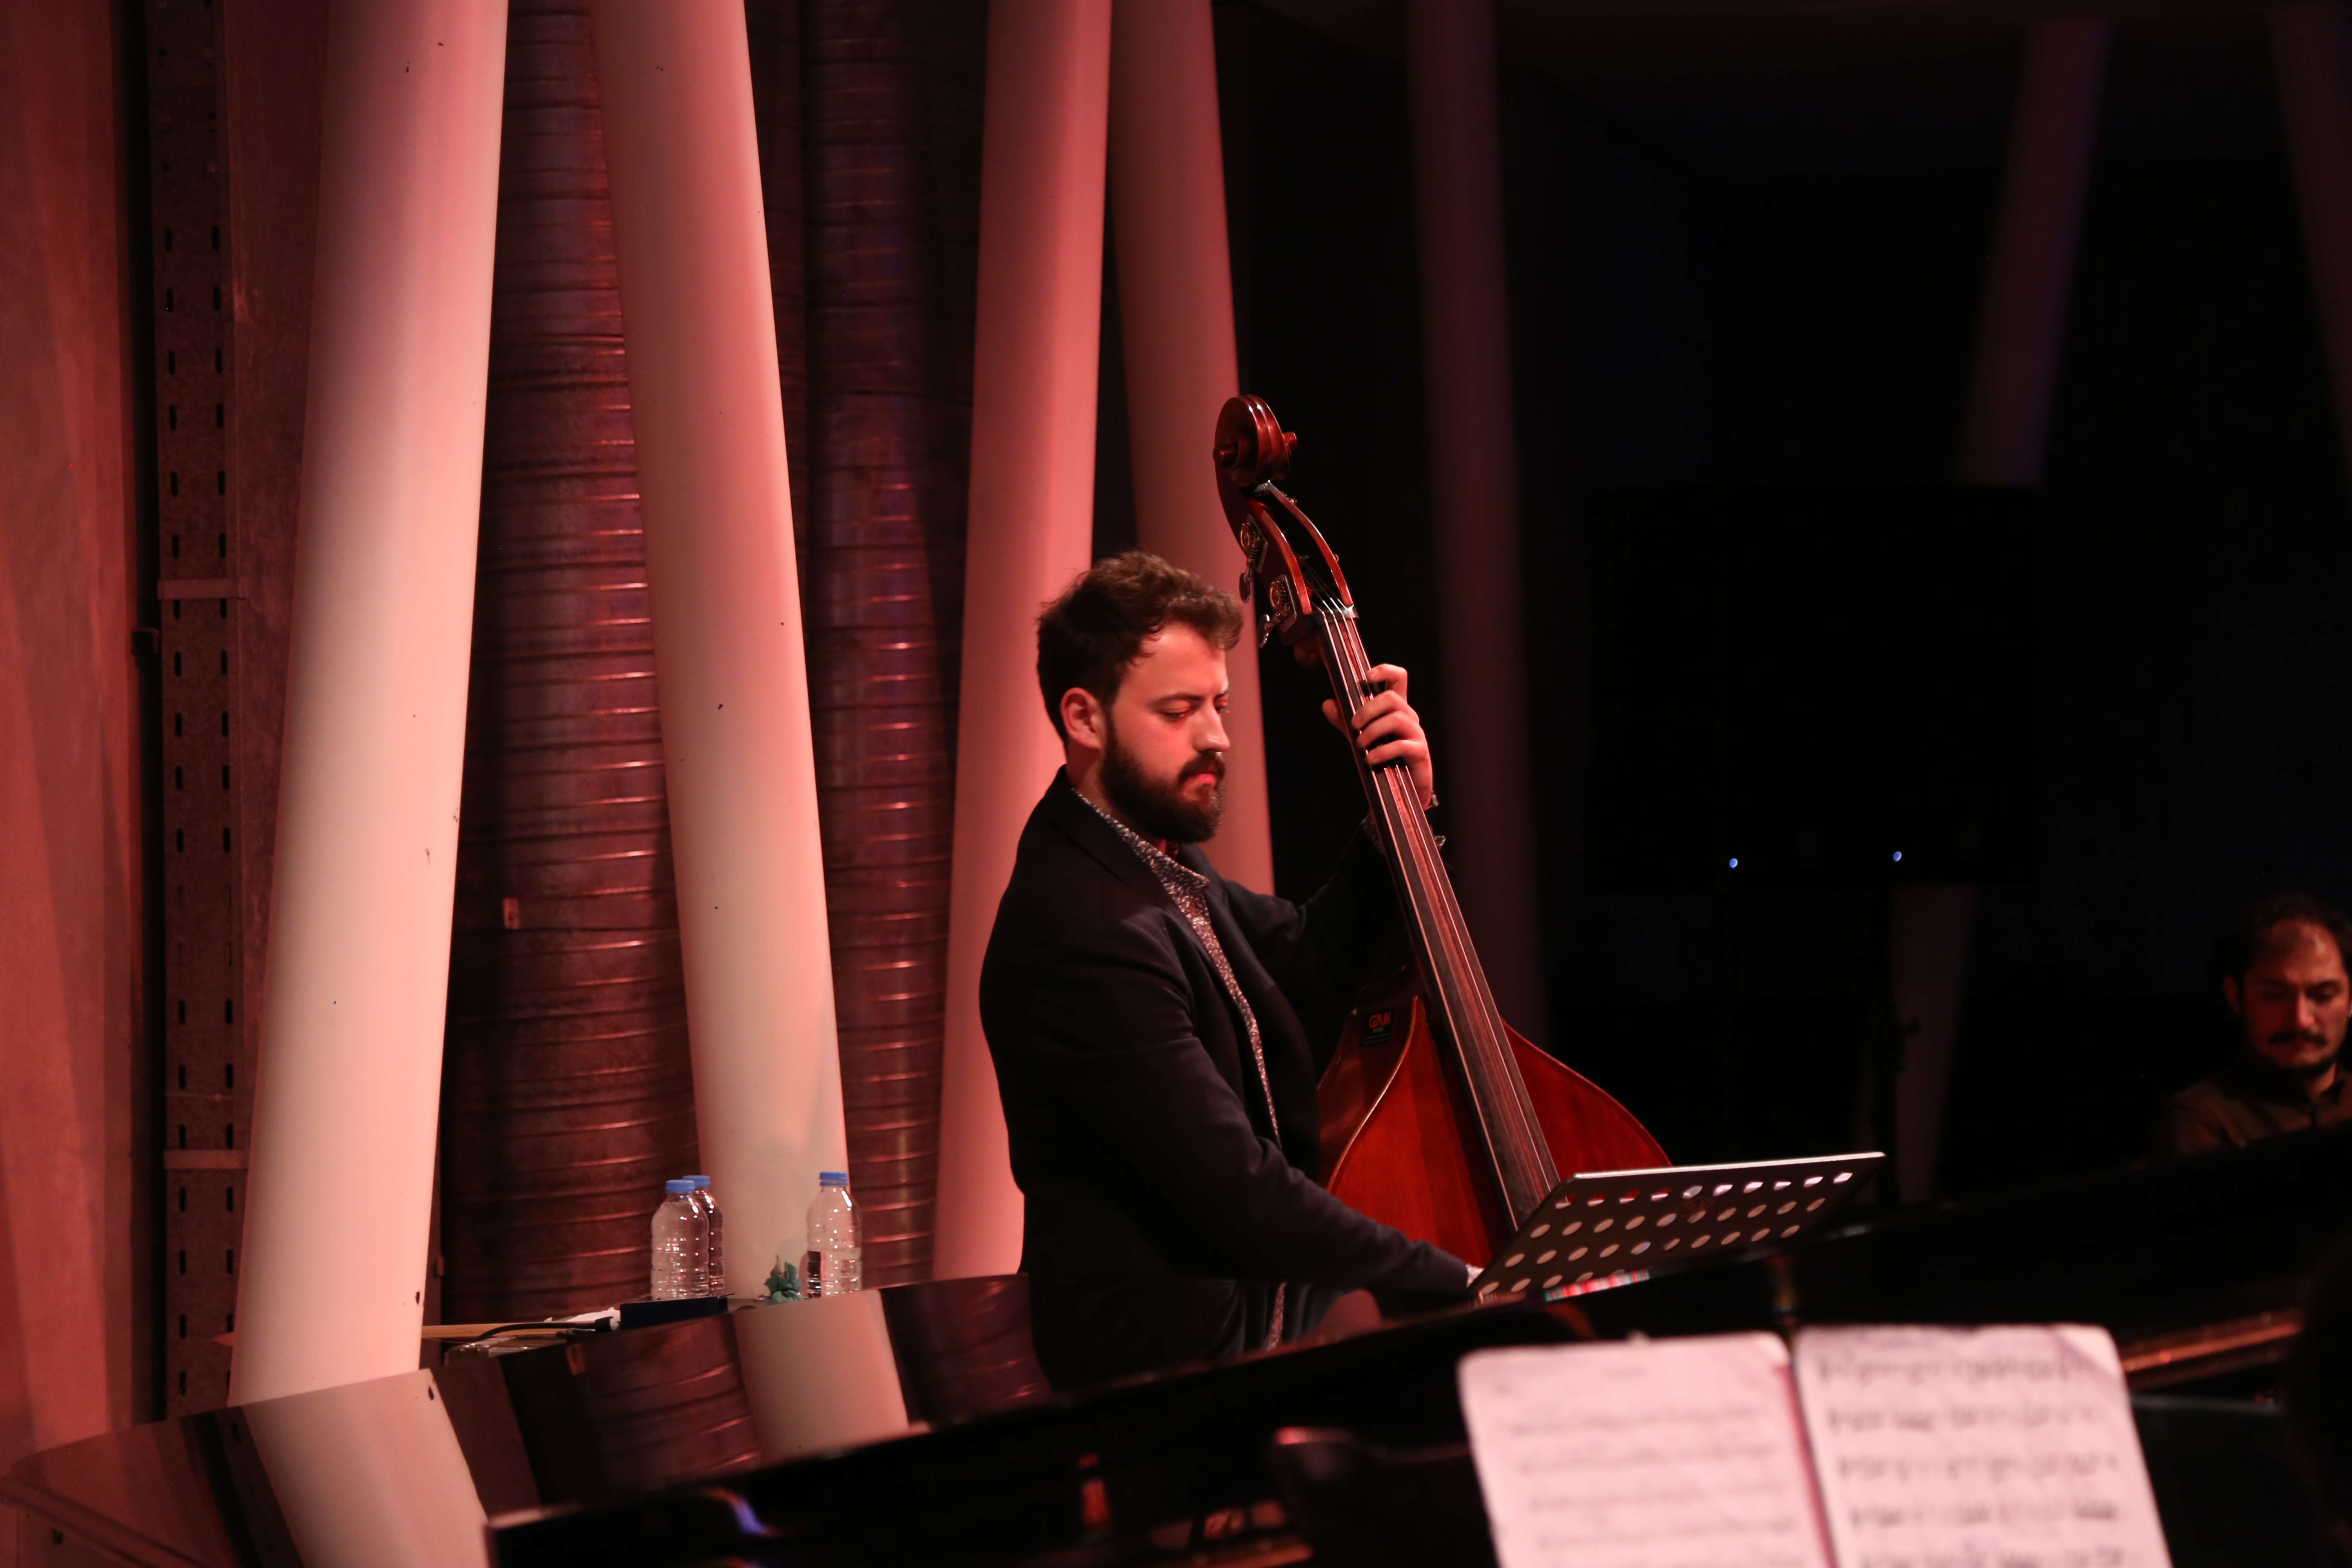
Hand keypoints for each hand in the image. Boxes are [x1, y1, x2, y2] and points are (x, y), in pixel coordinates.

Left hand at [1322, 663, 1434, 809]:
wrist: (1401, 792)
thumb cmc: (1384, 760)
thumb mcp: (1361, 736)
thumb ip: (1345, 721)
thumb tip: (1327, 704)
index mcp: (1397, 709)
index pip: (1398, 679)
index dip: (1385, 671)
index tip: (1367, 676)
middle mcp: (1409, 718)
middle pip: (1392, 698)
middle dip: (1368, 710)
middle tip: (1353, 726)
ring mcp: (1416, 735)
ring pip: (1397, 719)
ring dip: (1372, 731)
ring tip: (1359, 745)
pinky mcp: (1419, 753)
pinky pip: (1402, 745)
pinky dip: (1382, 752)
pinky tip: (1370, 760)